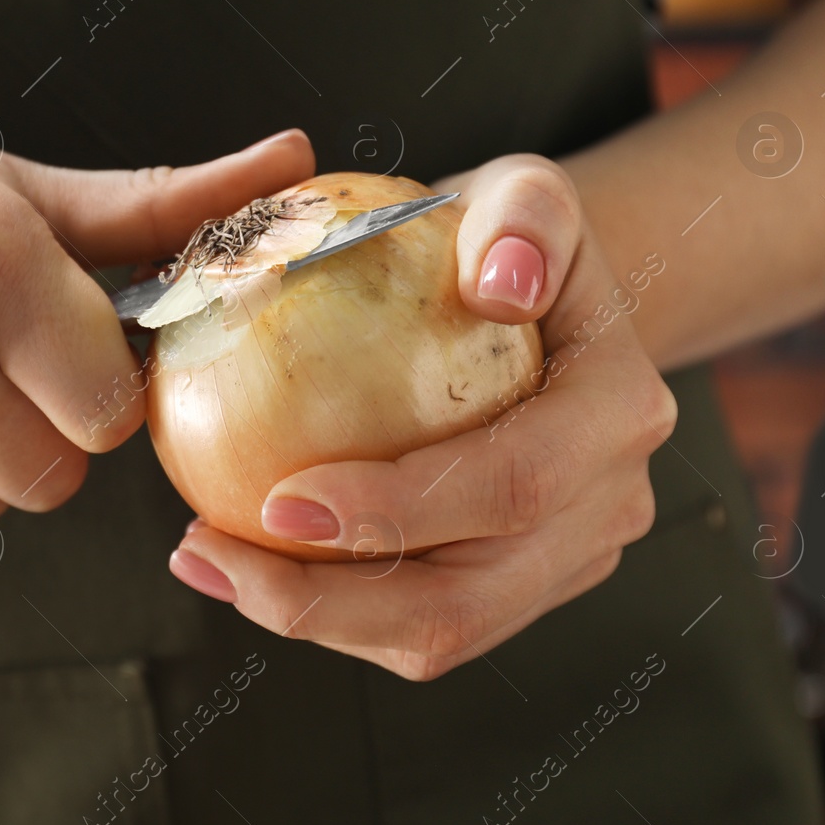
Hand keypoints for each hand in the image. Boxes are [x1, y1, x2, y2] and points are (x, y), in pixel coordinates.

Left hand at [167, 155, 676, 679]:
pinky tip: (240, 564)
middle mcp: (606, 505)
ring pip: (438, 635)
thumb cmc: (509, 238)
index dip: (400, 511)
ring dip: (313, 620)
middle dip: (331, 602)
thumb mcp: (524, 190)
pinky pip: (414, 623)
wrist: (534, 296)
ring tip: (208, 563)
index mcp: (616, 415)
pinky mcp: (515, 587)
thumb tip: (501, 283)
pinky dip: (327, 609)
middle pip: (468, 598)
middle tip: (211, 554)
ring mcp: (565, 559)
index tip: (280, 499)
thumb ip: (526, 215)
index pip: (511, 484)